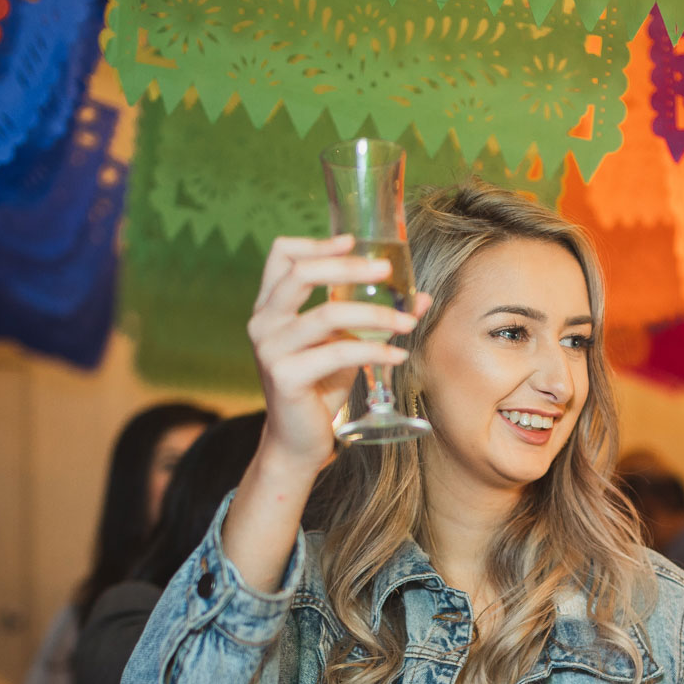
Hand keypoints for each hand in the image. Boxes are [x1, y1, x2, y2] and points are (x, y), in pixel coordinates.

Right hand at [248, 235, 429, 471]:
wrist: (298, 441)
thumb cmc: (319, 387)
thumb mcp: (344, 344)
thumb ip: (370, 318)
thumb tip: (419, 297)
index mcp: (270, 307)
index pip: (281, 256)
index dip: (317, 243)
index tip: (354, 242)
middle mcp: (264, 322)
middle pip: (301, 274)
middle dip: (349, 267)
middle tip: (388, 270)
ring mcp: (271, 349)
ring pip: (327, 313)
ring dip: (375, 314)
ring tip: (407, 322)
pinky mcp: (285, 376)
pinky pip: (337, 352)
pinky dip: (373, 350)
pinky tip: (397, 354)